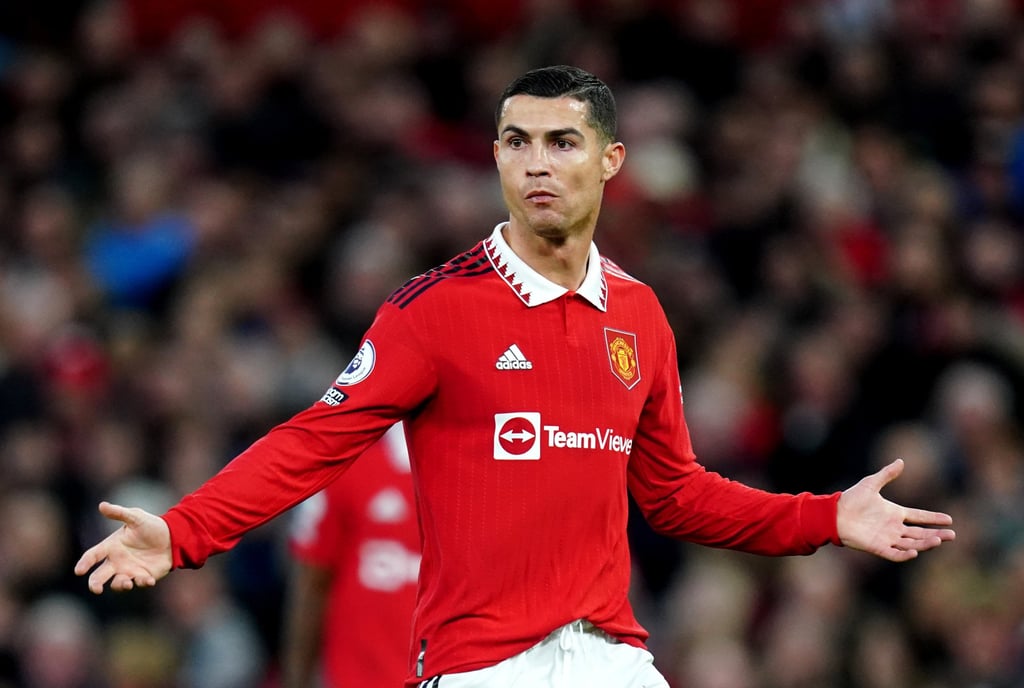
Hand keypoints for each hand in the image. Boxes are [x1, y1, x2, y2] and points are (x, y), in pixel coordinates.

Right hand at [74, 501, 172, 593]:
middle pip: (99, 576)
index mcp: (111, 546)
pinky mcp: (144, 576)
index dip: (84, 563)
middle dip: (95, 584)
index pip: (92, 556)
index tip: (78, 571)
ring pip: (118, 584)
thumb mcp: (135, 517)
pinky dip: (143, 583)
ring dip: (120, 585)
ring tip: (127, 583)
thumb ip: (119, 513)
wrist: (172, 536)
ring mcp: (129, 571)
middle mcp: (117, 561)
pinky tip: (149, 580)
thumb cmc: (151, 526)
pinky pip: (140, 583)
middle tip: (96, 589)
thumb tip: (101, 505)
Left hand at [837, 459, 954, 561]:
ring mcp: (887, 538)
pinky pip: (894, 554)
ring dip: (925, 543)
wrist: (833, 514)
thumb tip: (901, 460)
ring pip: (912, 544)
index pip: (919, 517)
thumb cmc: (851, 499)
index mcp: (894, 513)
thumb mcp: (871, 483)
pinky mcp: (878, 547)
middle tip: (952, 535)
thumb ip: (887, 474)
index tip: (949, 519)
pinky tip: (914, 552)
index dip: (933, 518)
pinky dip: (904, 554)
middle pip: (920, 533)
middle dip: (936, 534)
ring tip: (939, 540)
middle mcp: (894, 527)